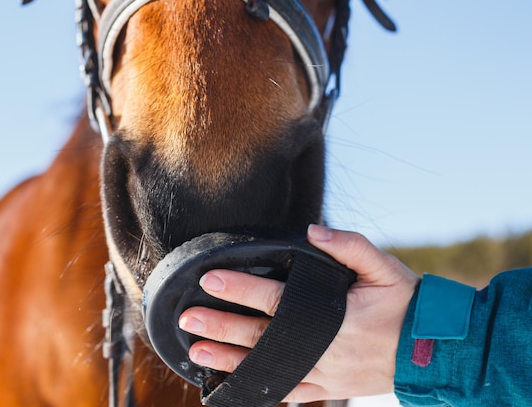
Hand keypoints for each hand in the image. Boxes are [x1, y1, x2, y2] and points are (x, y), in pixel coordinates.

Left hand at [178, 225, 418, 401]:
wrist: (434, 352)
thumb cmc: (407, 305)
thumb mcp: (386, 268)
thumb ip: (349, 246)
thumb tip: (312, 230)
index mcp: (334, 316)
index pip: (276, 300)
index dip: (241, 289)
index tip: (210, 279)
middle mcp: (322, 348)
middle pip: (261, 337)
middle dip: (221, 326)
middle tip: (187, 317)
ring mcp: (324, 373)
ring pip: (267, 368)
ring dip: (229, 359)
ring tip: (196, 351)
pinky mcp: (329, 388)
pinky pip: (289, 393)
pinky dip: (259, 390)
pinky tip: (232, 385)